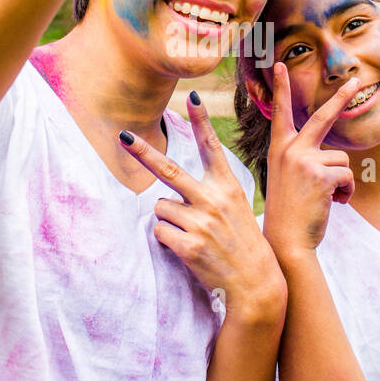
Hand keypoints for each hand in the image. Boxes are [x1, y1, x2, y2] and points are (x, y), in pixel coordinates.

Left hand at [119, 92, 284, 324]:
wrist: (256, 284)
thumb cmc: (243, 245)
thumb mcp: (237, 210)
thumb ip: (210, 194)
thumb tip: (171, 194)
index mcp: (228, 187)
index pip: (211, 147)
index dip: (201, 120)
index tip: (192, 95)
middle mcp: (213, 200)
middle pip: (168, 170)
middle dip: (142, 151)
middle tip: (123, 135)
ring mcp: (201, 222)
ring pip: (160, 208)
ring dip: (169, 220)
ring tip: (191, 234)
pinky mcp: (189, 245)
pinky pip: (160, 232)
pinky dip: (167, 240)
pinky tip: (187, 249)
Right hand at [261, 63, 358, 259]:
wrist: (285, 240)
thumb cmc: (289, 213)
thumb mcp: (288, 179)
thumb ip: (304, 162)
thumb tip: (336, 160)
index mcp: (279, 149)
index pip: (280, 113)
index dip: (280, 88)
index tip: (280, 65)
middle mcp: (290, 149)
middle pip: (322, 117)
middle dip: (341, 97)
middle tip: (356, 80)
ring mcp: (305, 160)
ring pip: (343, 160)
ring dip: (343, 181)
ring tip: (327, 198)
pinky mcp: (321, 174)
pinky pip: (348, 176)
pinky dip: (346, 193)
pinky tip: (333, 204)